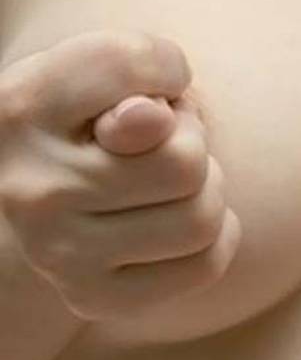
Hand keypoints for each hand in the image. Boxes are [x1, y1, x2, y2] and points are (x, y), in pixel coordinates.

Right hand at [0, 30, 240, 320]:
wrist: (29, 203)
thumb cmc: (82, 124)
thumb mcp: (92, 76)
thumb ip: (126, 71)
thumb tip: (150, 122)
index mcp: (24, 108)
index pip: (129, 62)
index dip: (166, 68)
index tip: (154, 87)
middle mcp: (33, 187)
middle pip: (187, 160)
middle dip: (193, 141)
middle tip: (164, 143)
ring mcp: (58, 252)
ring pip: (203, 216)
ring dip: (208, 189)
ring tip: (170, 182)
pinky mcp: (93, 297)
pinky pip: (207, 263)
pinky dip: (218, 237)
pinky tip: (180, 220)